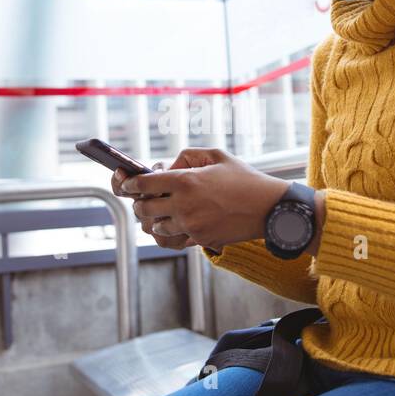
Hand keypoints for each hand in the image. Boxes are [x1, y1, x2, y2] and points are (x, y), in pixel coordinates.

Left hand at [120, 147, 289, 251]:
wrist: (268, 208)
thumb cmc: (244, 178)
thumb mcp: (216, 155)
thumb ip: (186, 156)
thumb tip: (166, 168)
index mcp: (185, 181)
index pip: (143, 184)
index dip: (129, 183)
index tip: (126, 183)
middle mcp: (184, 205)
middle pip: (144, 209)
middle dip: (139, 203)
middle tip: (142, 199)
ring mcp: (191, 226)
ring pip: (156, 227)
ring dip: (155, 219)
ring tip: (162, 211)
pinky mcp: (199, 240)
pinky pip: (175, 239)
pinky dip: (172, 232)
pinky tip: (179, 222)